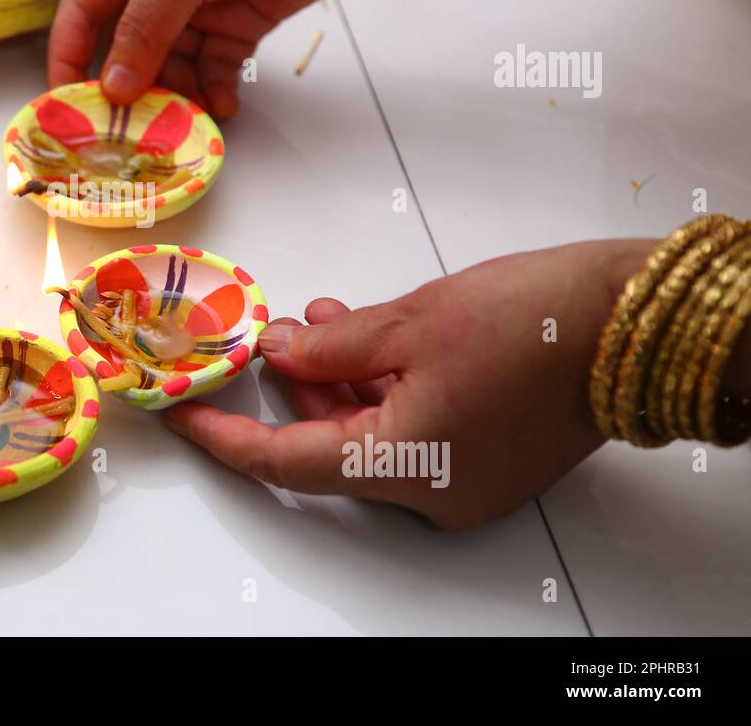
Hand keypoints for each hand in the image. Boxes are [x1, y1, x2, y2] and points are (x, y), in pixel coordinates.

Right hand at [46, 0, 372, 119]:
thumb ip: (146, 27)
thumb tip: (113, 87)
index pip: (84, 8)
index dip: (71, 56)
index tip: (64, 104)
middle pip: (127, 44)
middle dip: (129, 85)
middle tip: (127, 130)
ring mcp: (197, 1)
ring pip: (172, 63)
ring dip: (177, 93)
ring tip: (184, 123)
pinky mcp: (236, 22)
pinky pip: (213, 66)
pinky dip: (214, 89)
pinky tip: (222, 106)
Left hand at [167, 239, 654, 528]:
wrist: (632, 324)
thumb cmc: (534, 321)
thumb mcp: (408, 322)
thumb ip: (328, 345)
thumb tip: (278, 350)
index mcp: (404, 466)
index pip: (285, 463)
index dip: (225, 438)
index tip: (182, 414)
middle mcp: (432, 493)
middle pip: (329, 448)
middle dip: (292, 391)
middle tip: (265, 338)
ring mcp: (464, 482)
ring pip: (371, 436)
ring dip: (338, 381)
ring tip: (319, 321)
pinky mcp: (488, 460)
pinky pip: (411, 433)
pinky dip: (381, 391)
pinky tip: (366, 337)